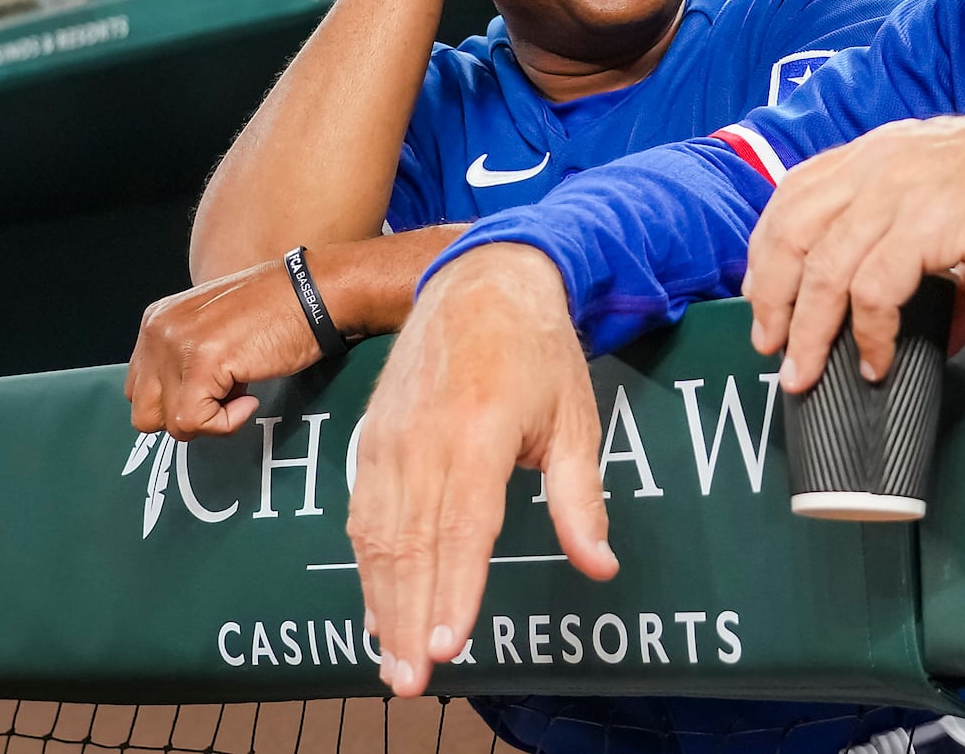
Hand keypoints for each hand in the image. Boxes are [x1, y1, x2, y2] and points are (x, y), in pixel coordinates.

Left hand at [125, 259, 322, 437]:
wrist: (314, 292)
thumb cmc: (277, 310)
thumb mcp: (212, 325)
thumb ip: (184, 354)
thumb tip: (176, 401)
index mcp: (157, 320)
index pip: (138, 388)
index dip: (176, 400)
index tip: (212, 390)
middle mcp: (159, 330)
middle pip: (145, 412)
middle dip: (186, 415)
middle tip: (224, 396)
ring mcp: (178, 346)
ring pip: (171, 423)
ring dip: (208, 419)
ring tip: (239, 391)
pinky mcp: (203, 364)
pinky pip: (197, 422)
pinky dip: (227, 422)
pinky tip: (250, 396)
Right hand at [346, 245, 615, 694]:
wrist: (480, 280)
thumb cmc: (537, 351)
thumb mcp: (574, 418)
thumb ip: (581, 498)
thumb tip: (601, 566)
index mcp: (479, 430)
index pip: (462, 526)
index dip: (454, 590)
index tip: (449, 647)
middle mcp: (424, 439)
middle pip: (411, 544)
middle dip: (409, 619)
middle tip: (411, 683)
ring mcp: (390, 438)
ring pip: (378, 537)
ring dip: (383, 604)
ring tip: (392, 663)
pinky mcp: (371, 438)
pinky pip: (362, 514)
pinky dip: (367, 566)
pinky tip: (377, 608)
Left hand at [743, 94, 964, 391]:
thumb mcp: (964, 220)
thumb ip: (945, 276)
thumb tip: (943, 333)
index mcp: (876, 155)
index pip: (793, 195)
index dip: (766, 250)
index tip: (762, 297)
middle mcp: (876, 166)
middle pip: (790, 232)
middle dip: (769, 296)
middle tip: (771, 345)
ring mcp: (898, 192)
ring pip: (822, 267)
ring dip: (807, 330)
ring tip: (805, 371)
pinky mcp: (928, 225)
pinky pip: (875, 290)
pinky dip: (868, 334)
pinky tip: (876, 361)